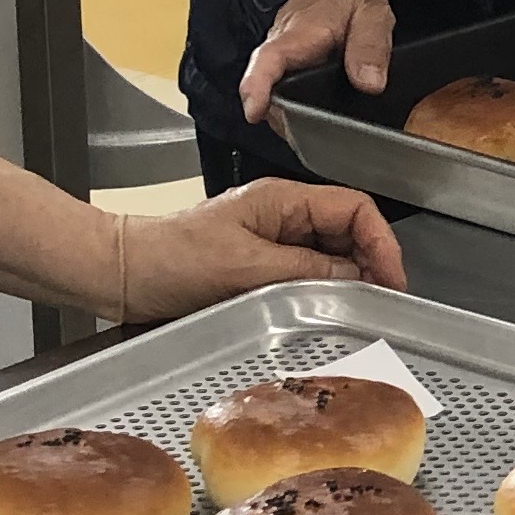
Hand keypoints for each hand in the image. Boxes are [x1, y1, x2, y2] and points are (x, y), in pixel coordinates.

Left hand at [116, 181, 406, 320]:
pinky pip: (306, 276)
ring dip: (345, 281)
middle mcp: (282, 216)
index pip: (354, 208)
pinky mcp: (260, 267)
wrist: (123, 275)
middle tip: (379, 304)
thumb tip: (356, 279)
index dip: (381, 242)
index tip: (392, 280)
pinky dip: (321, 293)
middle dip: (369, 264)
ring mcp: (272, 241)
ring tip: (353, 312)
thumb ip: (307, 272)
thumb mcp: (246, 267)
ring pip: (330, 256)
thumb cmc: (171, 259)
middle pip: (348, 232)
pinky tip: (322, 314)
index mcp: (283, 199)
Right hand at [239, 0, 394, 123]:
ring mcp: (280, 68)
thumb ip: (371, 45)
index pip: (269, 59)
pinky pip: (284, 101)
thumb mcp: (371, 13)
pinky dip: (296, 115)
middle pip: (268, 93)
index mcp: (299, 33)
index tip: (255, 111)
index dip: (257, 86)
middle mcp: (280, 52)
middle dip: (285, 118)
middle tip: (318, 132)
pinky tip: (317, 124)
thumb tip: (370, 83)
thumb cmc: (348, 2)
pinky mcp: (284, 77)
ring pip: (276, 103)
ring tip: (323, 131)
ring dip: (293, 120)